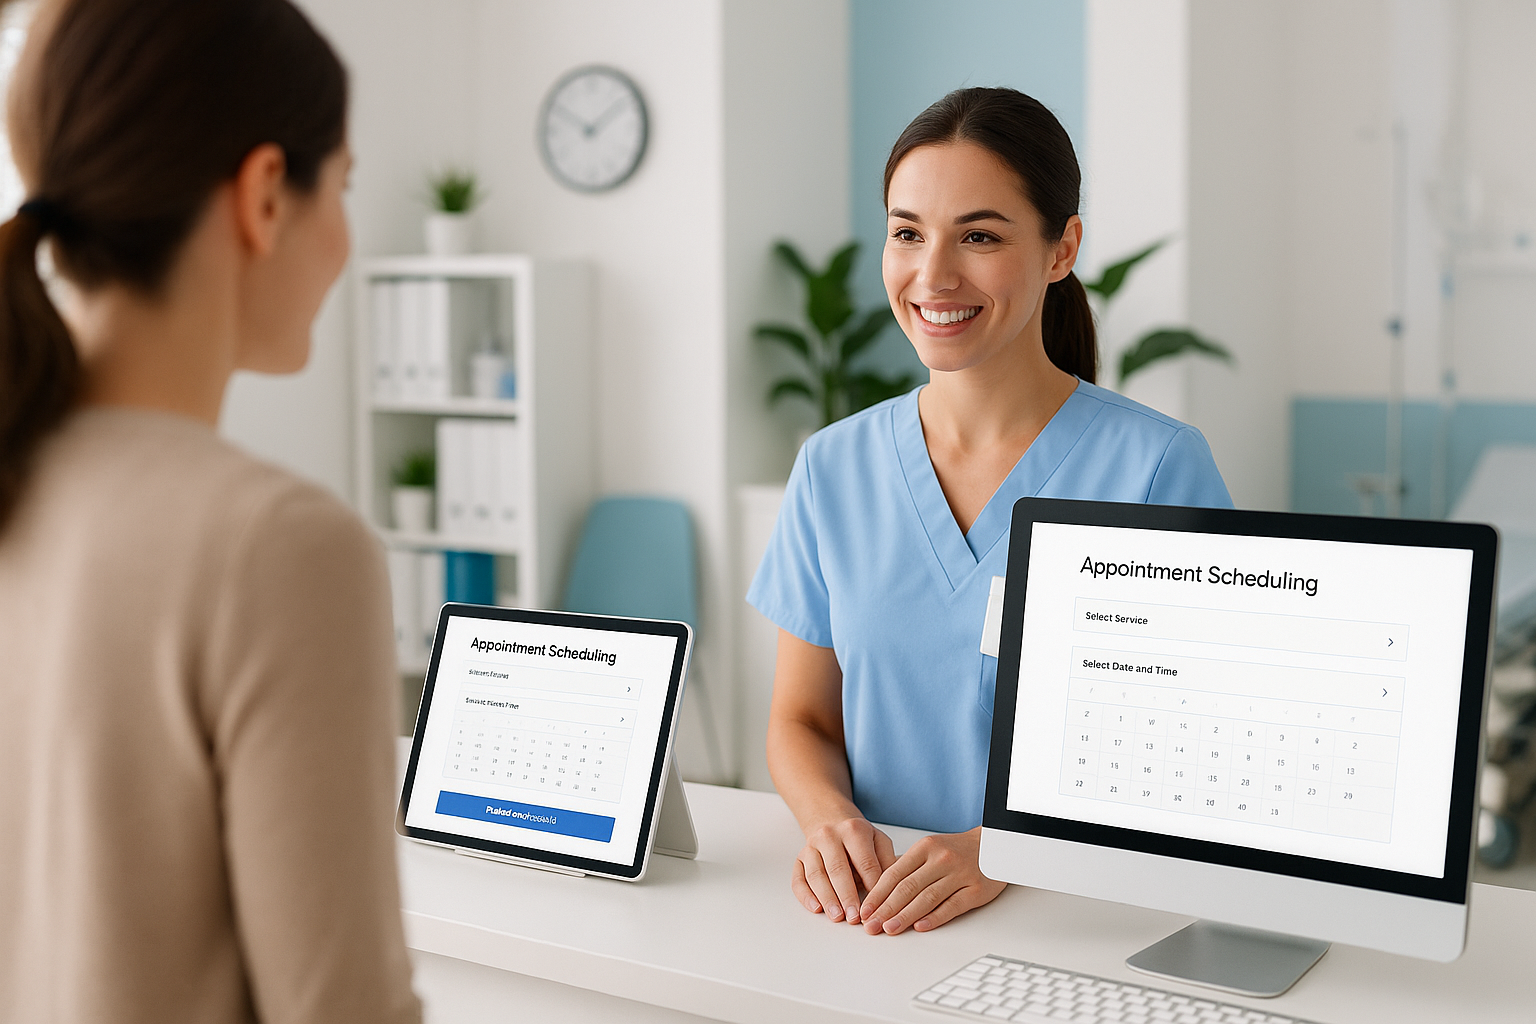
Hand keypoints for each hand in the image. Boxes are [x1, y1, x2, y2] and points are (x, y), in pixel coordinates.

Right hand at [791, 817, 896, 924]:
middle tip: (854, 917)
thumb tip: (894, 889)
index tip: (877, 907)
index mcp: (853, 830)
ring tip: (837, 917)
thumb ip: (888, 862)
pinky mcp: (799, 859)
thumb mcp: (879, 841)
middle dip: (847, 896)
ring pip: (816, 875)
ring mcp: (811, 847)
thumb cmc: (858, 837)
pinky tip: (817, 908)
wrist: (830, 820)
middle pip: (838, 869)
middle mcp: (829, 836)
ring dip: (827, 899)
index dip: (872, 887)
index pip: (865, 862)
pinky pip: (798, 879)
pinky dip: (805, 896)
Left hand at [859, 828, 1004, 934]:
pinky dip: (935, 917)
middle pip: (908, 887)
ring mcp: (960, 874)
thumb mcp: (929, 848)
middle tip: (871, 925)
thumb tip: (877, 888)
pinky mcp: (976, 890)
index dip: (877, 894)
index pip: (894, 873)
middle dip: (886, 908)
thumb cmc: (957, 850)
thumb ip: (906, 866)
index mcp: (925, 848)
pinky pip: (952, 906)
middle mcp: (941, 859)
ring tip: (889, 929)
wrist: (994, 845)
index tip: (865, 910)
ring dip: (905, 916)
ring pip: (927, 898)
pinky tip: (920, 927)